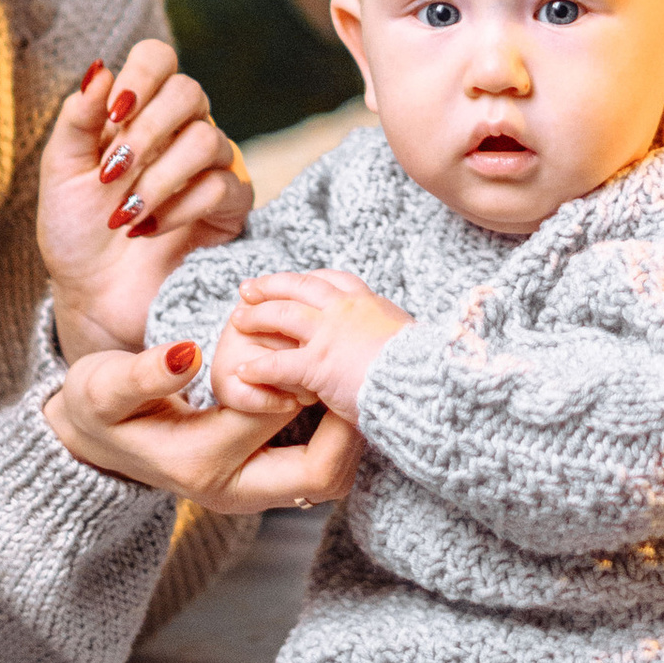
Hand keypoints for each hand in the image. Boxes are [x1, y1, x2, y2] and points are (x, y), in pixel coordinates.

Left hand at [36, 45, 251, 354]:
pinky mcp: (229, 205)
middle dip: (146, 132)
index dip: (142, 75)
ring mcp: (209, 165)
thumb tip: (99, 68)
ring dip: (158, 178)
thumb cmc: (75, 229)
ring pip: (207, 139)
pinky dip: (177, 209)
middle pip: (189, 91)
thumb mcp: (61, 171)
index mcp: (137, 110)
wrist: (92, 295)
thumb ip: (78, 118)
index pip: (157, 59)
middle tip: (111, 173)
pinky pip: (222, 185)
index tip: (115, 110)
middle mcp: (179, 128)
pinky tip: (146, 230)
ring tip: (124, 214)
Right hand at [45, 340, 360, 512]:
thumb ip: (144, 373)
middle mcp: (236, 488)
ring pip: (330, 473)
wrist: (91, 440)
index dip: (305, 381)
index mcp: (204, 465)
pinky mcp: (261, 473)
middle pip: (325, 475)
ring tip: (344, 370)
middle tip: (352, 365)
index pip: (279, 424)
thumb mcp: (105, 388)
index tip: (311, 342)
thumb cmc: (97, 409)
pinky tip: (328, 380)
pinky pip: (318, 460)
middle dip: (350, 422)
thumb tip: (189, 353)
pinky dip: (334, 426)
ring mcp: (252, 487)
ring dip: (347, 426)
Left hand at [223, 268, 410, 422]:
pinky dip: (257, 366)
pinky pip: (277, 362)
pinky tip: (243, 371)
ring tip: (237, 320)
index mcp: (370, 302)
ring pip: (281, 315)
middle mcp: (345, 310)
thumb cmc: (426, 368)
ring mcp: (329, 334)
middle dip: (272, 285)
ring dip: (256, 316)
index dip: (310, 279)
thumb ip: (392, 336)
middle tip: (249, 288)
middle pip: (299, 287)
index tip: (295, 281)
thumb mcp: (411, 339)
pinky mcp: (317, 364)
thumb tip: (396, 343)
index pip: (334, 279)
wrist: (425, 383)